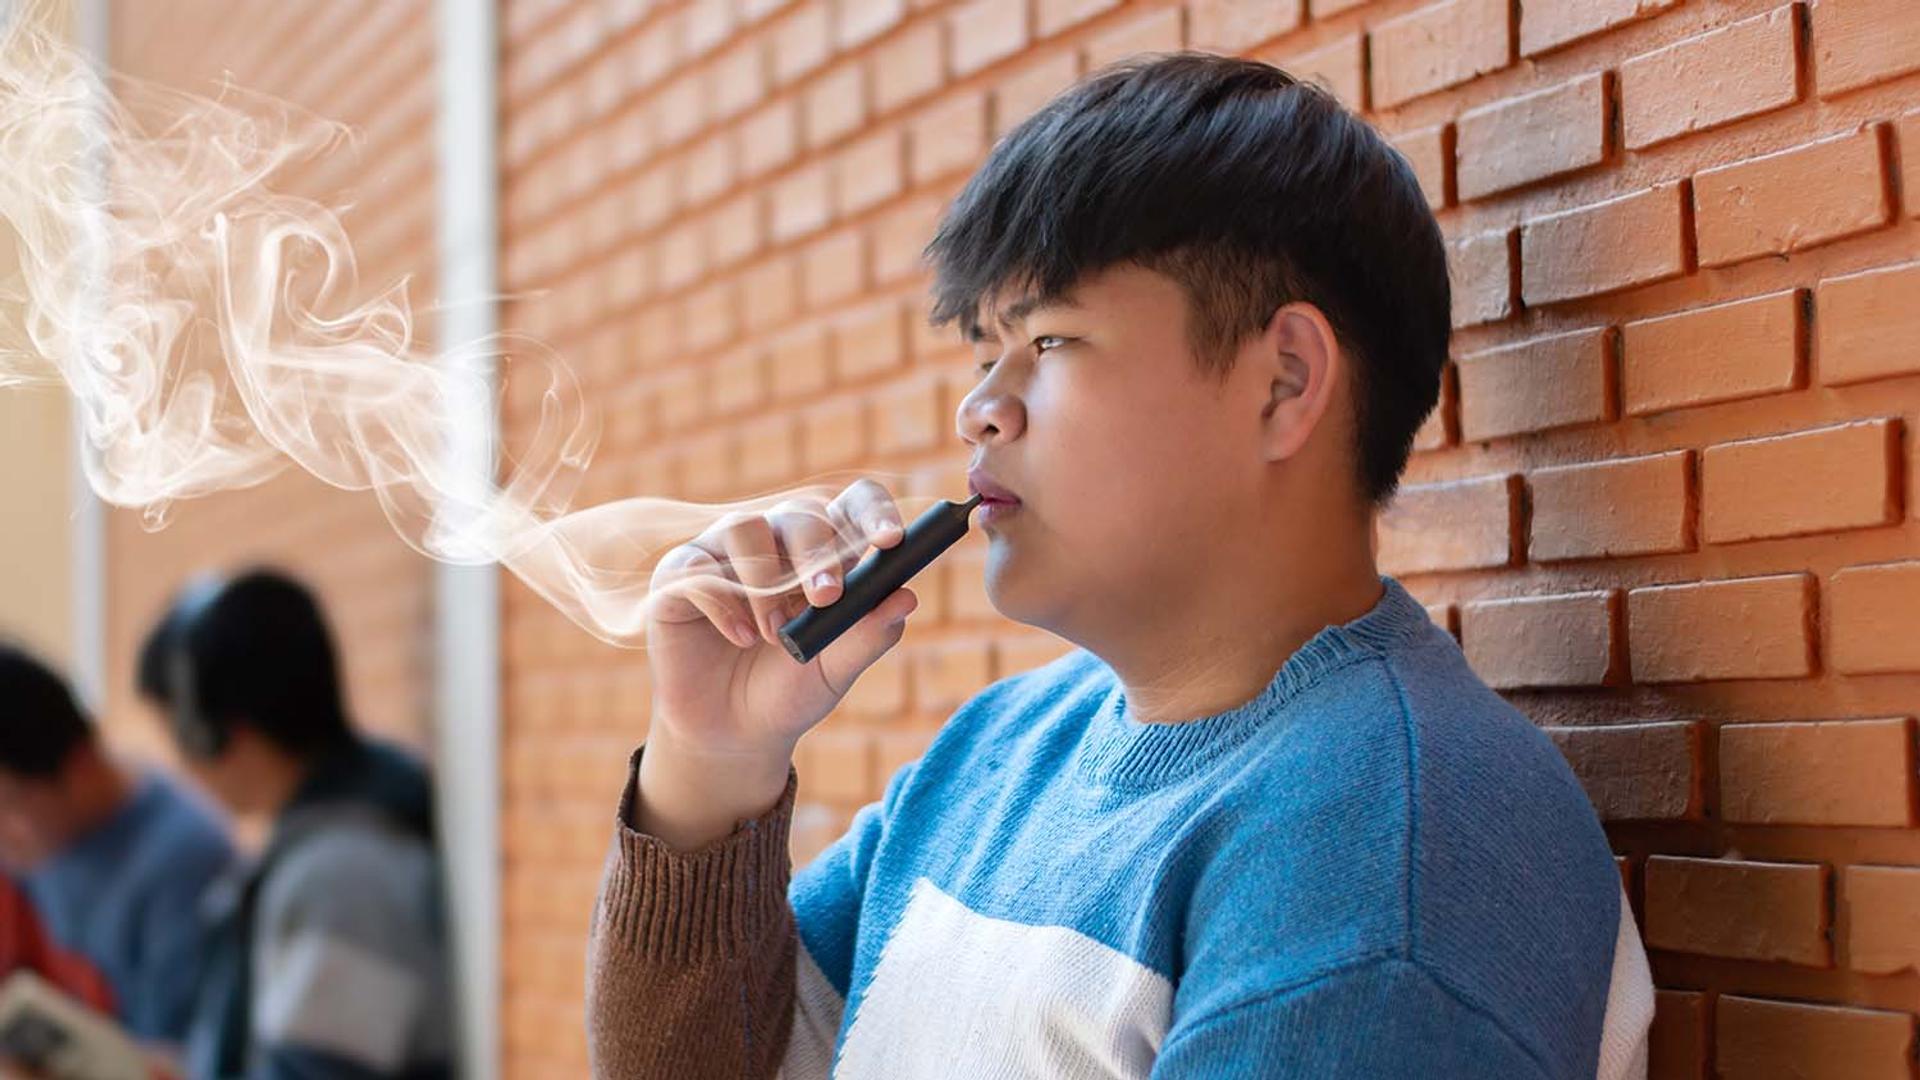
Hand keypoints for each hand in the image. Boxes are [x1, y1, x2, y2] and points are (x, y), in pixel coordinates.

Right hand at [636, 479, 916, 847]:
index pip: (854, 505)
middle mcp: (776, 542)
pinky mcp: (679, 577)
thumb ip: (869, 634)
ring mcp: (724, 554)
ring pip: (746, 527)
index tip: (891, 540)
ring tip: (773, 635)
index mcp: (825, 553)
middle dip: (817, 554)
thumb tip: (906, 597)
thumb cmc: (790, 690)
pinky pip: (699, 567)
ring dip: (766, 583)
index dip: (874, 511)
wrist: (732, 732)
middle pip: (801, 515)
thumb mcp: (836, 669)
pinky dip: (723, 604)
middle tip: (828, 598)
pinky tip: (739, 637)